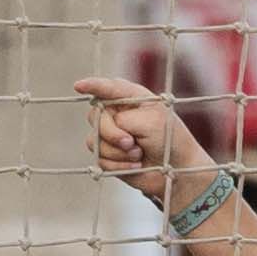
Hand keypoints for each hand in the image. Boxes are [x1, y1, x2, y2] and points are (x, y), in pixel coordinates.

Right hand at [72, 76, 210, 205]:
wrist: (177, 170)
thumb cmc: (170, 139)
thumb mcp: (151, 121)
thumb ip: (123, 119)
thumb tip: (106, 132)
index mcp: (131, 98)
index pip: (108, 88)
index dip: (92, 86)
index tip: (79, 86)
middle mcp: (118, 114)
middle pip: (95, 116)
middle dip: (111, 132)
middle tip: (131, 142)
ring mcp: (111, 135)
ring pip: (95, 140)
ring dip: (118, 152)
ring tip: (139, 154)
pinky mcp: (108, 156)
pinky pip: (99, 159)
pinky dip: (118, 165)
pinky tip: (135, 165)